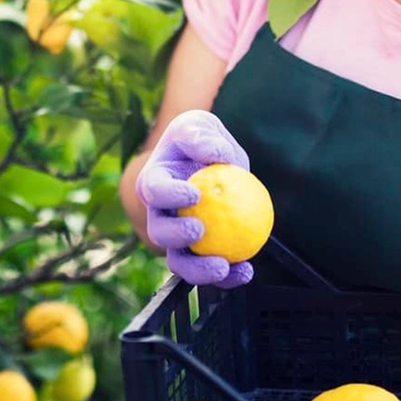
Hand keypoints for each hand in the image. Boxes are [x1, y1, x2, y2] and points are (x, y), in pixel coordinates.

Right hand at [135, 110, 254, 288]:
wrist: (210, 159)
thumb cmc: (199, 138)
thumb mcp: (197, 125)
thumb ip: (202, 136)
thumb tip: (216, 154)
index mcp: (153, 183)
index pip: (155, 191)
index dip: (170, 196)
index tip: (195, 194)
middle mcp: (159, 214)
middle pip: (160, 232)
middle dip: (175, 237)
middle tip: (200, 231)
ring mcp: (177, 237)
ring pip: (180, 261)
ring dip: (199, 270)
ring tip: (225, 268)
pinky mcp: (199, 252)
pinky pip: (210, 267)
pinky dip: (227, 275)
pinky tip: (247, 271)